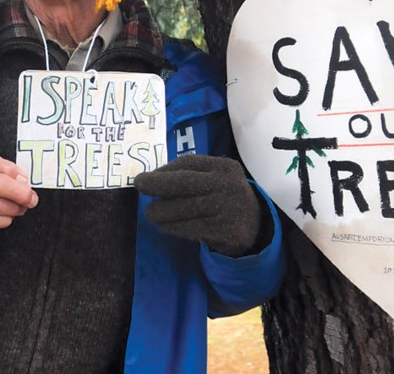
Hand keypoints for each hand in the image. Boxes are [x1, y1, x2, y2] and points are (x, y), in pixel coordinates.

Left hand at [134, 155, 262, 256]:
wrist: (255, 227)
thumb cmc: (225, 198)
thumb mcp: (217, 179)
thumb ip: (193, 175)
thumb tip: (153, 177)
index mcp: (225, 167)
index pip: (189, 163)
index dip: (165, 169)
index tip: (147, 176)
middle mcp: (227, 184)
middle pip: (184, 183)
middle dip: (157, 183)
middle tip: (139, 185)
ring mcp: (227, 208)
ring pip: (183, 208)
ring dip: (161, 212)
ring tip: (150, 214)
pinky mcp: (224, 230)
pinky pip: (190, 228)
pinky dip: (172, 227)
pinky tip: (163, 226)